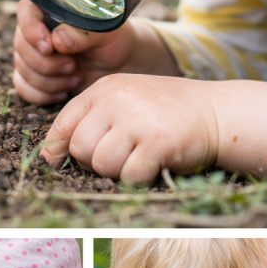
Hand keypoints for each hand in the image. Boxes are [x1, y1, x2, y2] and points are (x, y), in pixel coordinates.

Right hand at [13, 0, 139, 104]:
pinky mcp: (33, 75)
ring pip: (22, 69)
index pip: (26, 12)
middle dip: (47, 64)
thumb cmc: (112, 40)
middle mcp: (36, 29)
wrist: (118, 64)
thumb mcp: (105, 33)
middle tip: (72, 66)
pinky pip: (23, 87)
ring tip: (76, 77)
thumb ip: (83, 33)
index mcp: (51, 9)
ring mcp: (32, 53)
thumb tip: (58, 39)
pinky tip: (63, 93)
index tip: (48, 47)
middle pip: (22, 46)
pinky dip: (42, 94)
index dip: (31, 30)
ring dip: (49, 81)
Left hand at [41, 73, 217, 182]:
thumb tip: (50, 154)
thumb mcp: (125, 101)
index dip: (58, 148)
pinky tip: (153, 164)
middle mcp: (117, 100)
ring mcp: (138, 120)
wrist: (216, 111)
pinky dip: (139, 179)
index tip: (60, 160)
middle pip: (80, 149)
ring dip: (117, 171)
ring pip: (102, 165)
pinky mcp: (157, 143)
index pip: (64, 123)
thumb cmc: (165, 111)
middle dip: (94, 162)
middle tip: (119, 156)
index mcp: (105, 88)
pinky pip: (129, 176)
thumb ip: (91, 120)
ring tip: (138, 157)